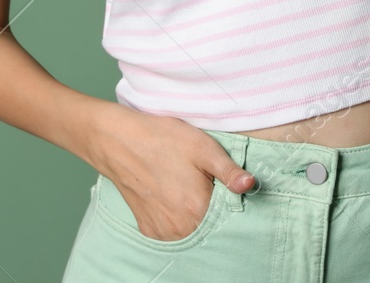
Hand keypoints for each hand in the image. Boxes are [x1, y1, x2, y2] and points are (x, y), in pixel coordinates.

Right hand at [89, 103, 255, 241]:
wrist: (118, 141)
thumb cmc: (162, 139)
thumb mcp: (203, 147)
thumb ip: (229, 171)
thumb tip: (251, 184)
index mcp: (197, 209)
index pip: (229, 216)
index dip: (231, 199)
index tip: (225, 184)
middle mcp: (180, 228)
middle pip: (210, 224)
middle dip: (213, 207)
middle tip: (202, 181)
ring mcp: (163, 231)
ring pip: (192, 229)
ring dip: (195, 213)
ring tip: (185, 186)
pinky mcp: (149, 229)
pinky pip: (174, 230)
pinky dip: (178, 218)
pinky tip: (172, 195)